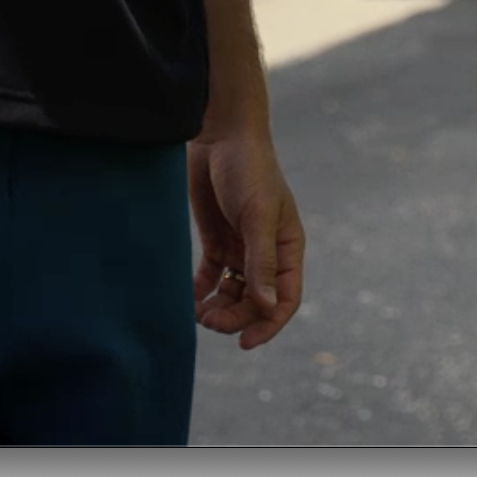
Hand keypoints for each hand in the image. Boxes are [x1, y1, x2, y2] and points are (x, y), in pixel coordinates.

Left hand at [188, 119, 305, 350]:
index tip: (244, 343)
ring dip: (219, 308)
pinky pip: (211, 276)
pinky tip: (189, 300)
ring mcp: (241, 247)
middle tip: (208, 322)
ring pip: (233, 293)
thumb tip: (269, 305)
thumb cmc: (248, 169)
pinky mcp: (217, 239)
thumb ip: (261, 261)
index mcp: (287, 248)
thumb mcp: (257, 216)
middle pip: (255, 300)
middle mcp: (267, 252)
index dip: (268, 324)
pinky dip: (202, 291)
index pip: (286, 298)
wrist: (220, 134)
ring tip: (198, 314)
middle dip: (235, 317)